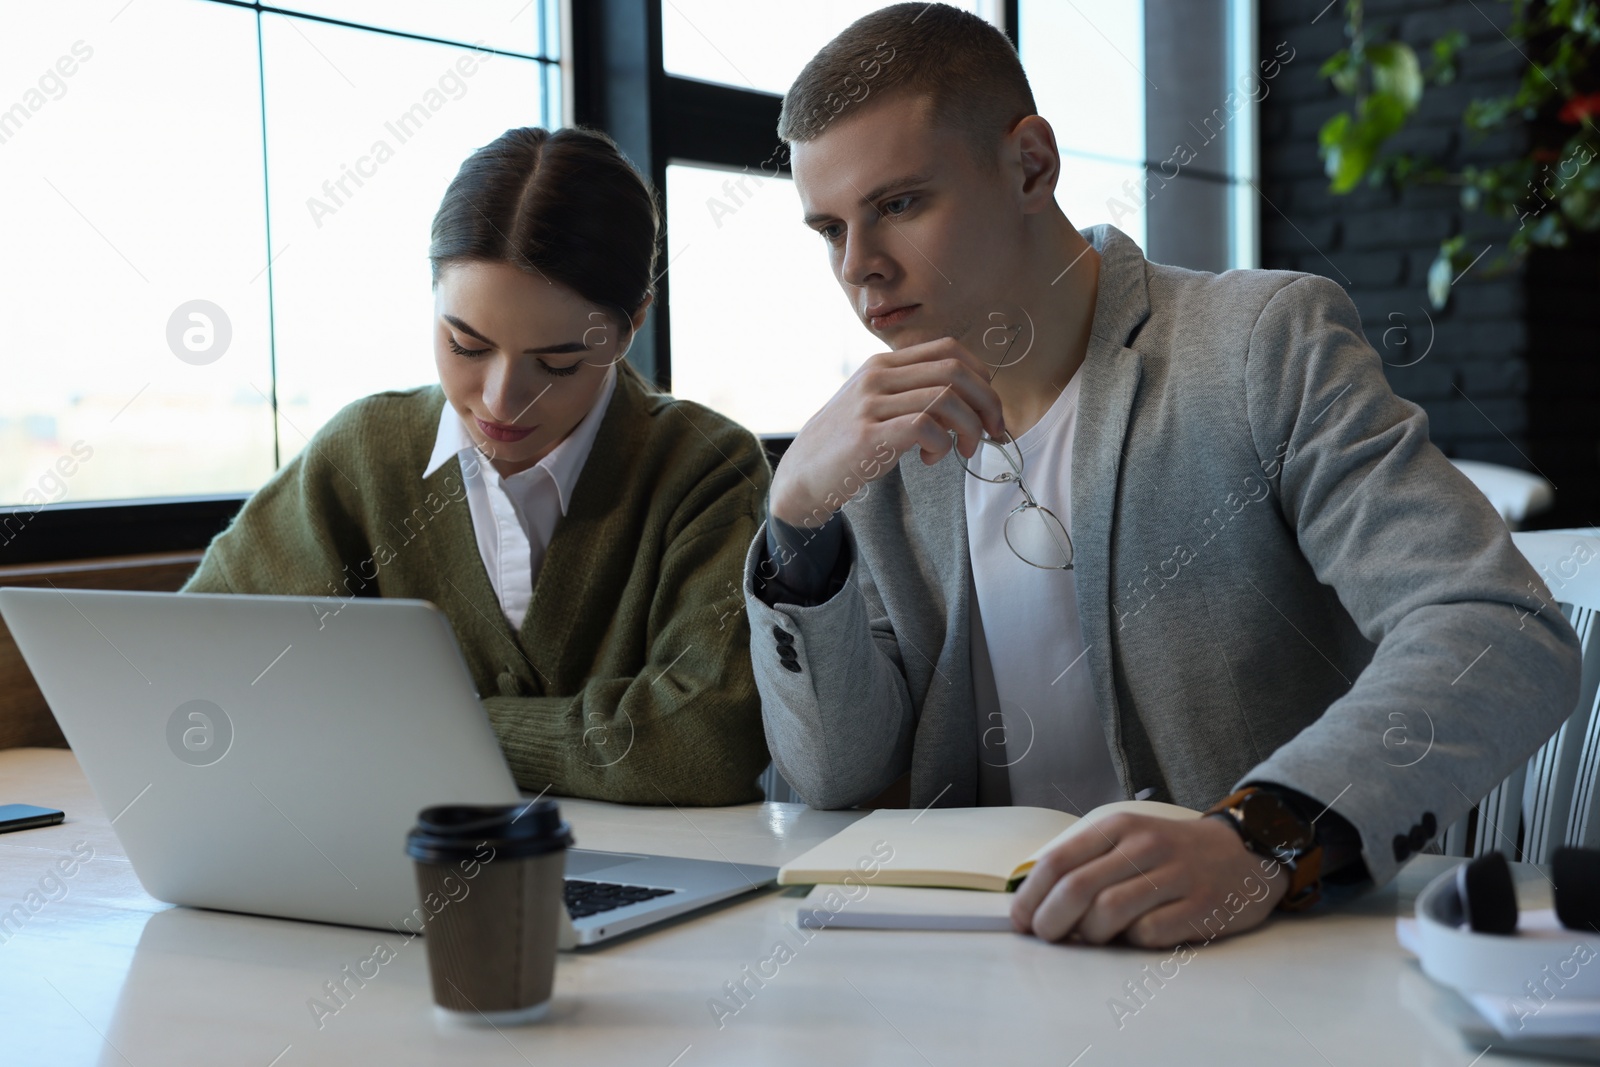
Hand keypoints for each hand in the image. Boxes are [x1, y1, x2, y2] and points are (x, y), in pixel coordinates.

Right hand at [768, 336, 1006, 527]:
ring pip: (945, 398)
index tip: (990, 408)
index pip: (949, 349)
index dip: (981, 376)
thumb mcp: (876, 405)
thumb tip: (970, 402)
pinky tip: (931, 459)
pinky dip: (942, 445)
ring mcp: (871, 404)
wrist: (802, 475)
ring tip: (963, 450)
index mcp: (883, 364)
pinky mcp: (869, 435)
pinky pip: (925, 427)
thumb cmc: (847, 444)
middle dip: (987, 403)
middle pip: (954, 371)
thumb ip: (912, 394)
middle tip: (993, 433)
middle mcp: (877, 376)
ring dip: (969, 428)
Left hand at [1009, 813, 1290, 948]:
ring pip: (1108, 912)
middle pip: (1076, 889)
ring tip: (1092, 938)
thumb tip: (1035, 902)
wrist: (1244, 851)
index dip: (1030, 896)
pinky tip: (1135, 936)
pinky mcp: (1201, 905)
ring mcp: (1175, 875)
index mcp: (1117, 827)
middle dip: (1050, 921)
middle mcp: (1144, 846)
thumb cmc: (1171, 853)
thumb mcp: (1126, 839)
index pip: (1057, 861)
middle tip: (1047, 937)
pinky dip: (1132, 941)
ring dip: (1090, 935)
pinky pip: (1149, 932)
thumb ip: (1086, 863)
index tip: (1021, 920)